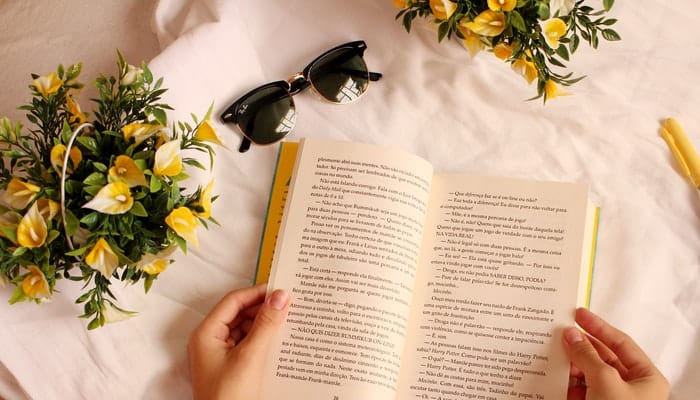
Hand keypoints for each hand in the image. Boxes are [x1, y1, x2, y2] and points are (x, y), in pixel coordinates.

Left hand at [188, 284, 290, 399]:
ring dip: (265, 324)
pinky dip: (264, 340)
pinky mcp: (232, 366)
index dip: (257, 293)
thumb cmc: (229, 396)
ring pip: (246, 328)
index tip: (281, 290)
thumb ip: (266, 325)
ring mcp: (221, 354)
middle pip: (239, 313)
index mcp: (206, 333)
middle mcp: (211, 340)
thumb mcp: (250, 357)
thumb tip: (280, 297)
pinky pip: (249, 344)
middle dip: (263, 308)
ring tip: (289, 320)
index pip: (233, 301)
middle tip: (290, 304)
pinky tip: (281, 340)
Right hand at [562, 308, 668, 399]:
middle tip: (564, 334)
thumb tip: (572, 335)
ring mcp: (614, 399)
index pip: (621, 343)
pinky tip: (557, 379)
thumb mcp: (605, 380)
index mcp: (647, 378)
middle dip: (581, 347)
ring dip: (573, 366)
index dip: (599, 326)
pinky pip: (582, 390)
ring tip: (557, 356)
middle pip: (603, 358)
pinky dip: (568, 384)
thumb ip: (587, 355)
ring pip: (590, 374)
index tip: (580, 314)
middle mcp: (633, 388)